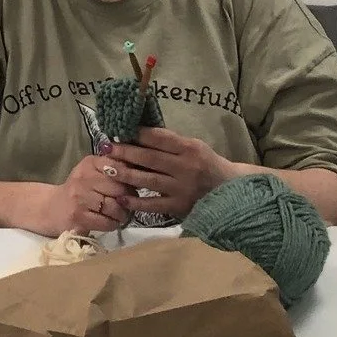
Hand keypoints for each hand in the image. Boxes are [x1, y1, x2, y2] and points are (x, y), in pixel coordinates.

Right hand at [44, 154, 137, 235]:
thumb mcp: (93, 172)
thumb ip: (114, 168)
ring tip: (120, 214)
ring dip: (122, 213)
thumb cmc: (79, 190)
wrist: (52, 208)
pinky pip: (107, 222)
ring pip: (115, 206)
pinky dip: (114, 224)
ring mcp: (80, 197)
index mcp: (89, 163)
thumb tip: (141, 171)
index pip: (119, 167)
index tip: (132, 185)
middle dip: (129, 198)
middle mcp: (83, 177)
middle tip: (128, 203)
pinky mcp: (79, 216)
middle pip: (120, 188)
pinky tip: (111, 221)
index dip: (130, 179)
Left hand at [105, 128, 238, 219]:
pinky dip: (137, 202)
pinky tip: (121, 198)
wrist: (231, 191)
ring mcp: (182, 189)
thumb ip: (171, 142)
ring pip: (149, 180)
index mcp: (190, 148)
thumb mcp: (194, 146)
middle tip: (106, 147)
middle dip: (126, 152)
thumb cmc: (207, 163)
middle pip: (150, 158)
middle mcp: (186, 168)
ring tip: (108, 168)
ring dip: (126, 173)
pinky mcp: (180, 207)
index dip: (138, 134)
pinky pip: (154, 205)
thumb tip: (139, 133)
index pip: (160, 138)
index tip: (119, 130)